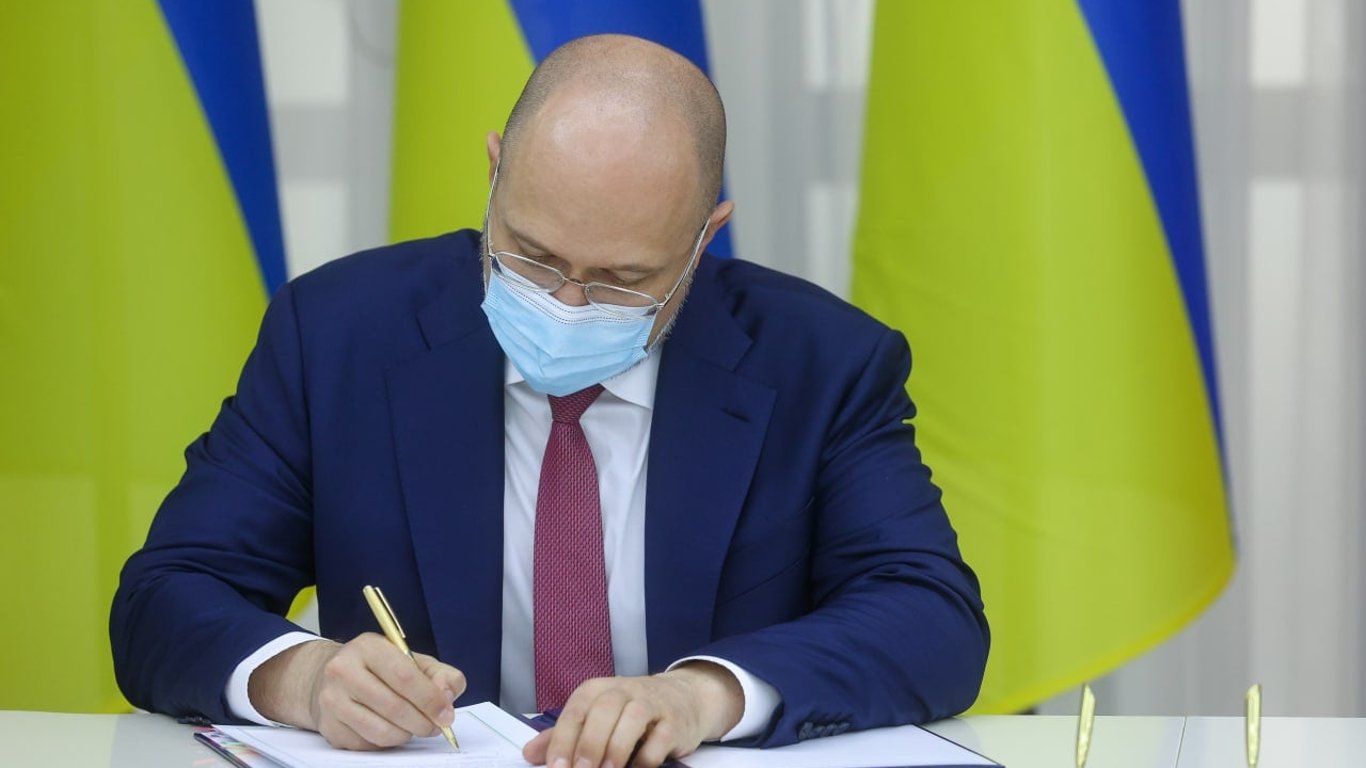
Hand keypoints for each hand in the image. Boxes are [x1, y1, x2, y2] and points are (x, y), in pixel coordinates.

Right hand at [248, 634, 466, 749]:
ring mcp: (332, 701)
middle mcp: (343, 671)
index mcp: (368, 647)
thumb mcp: (411, 660)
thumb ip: (439, 674)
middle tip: (435, 726)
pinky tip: (390, 728)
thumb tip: (446, 696)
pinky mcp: (330, 728)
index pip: (404, 677)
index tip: (446, 714)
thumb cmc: (378, 669)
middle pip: (394, 707)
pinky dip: (387, 742)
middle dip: (423, 722)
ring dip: (406, 734)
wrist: (328, 678)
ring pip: (381, 732)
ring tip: (413, 727)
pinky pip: (369, 745)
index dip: (430, 699)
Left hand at [522, 662, 743, 767]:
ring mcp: (652, 704)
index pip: (576, 710)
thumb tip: (530, 754)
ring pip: (634, 718)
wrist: (683, 697)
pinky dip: (647, 756)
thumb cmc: (630, 710)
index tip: (556, 767)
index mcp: (598, 689)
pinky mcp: (675, 722)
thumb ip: (564, 735)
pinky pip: (661, 737)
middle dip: (590, 744)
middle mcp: (624, 690)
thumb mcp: (595, 716)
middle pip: (604, 710)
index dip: (563, 739)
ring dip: (617, 748)